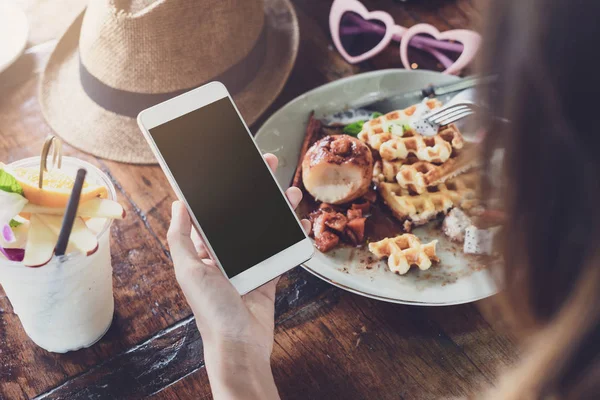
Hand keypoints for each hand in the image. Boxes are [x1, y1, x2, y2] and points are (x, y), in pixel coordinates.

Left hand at [167, 154, 309, 399]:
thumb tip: (178, 204)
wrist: (241, 345)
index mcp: (202, 251)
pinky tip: (299, 221)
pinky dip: (289, 234)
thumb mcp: (188, 270)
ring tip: (289, 189)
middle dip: (254, 189)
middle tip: (268, 165)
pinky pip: (278, 248)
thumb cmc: (211, 310)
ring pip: (262, 228)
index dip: (223, 187)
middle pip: (240, 214)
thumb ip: (181, 237)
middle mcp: (223, 255)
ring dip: (275, 208)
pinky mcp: (267, 274)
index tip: (234, 166)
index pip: (212, 211)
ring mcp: (246, 264)